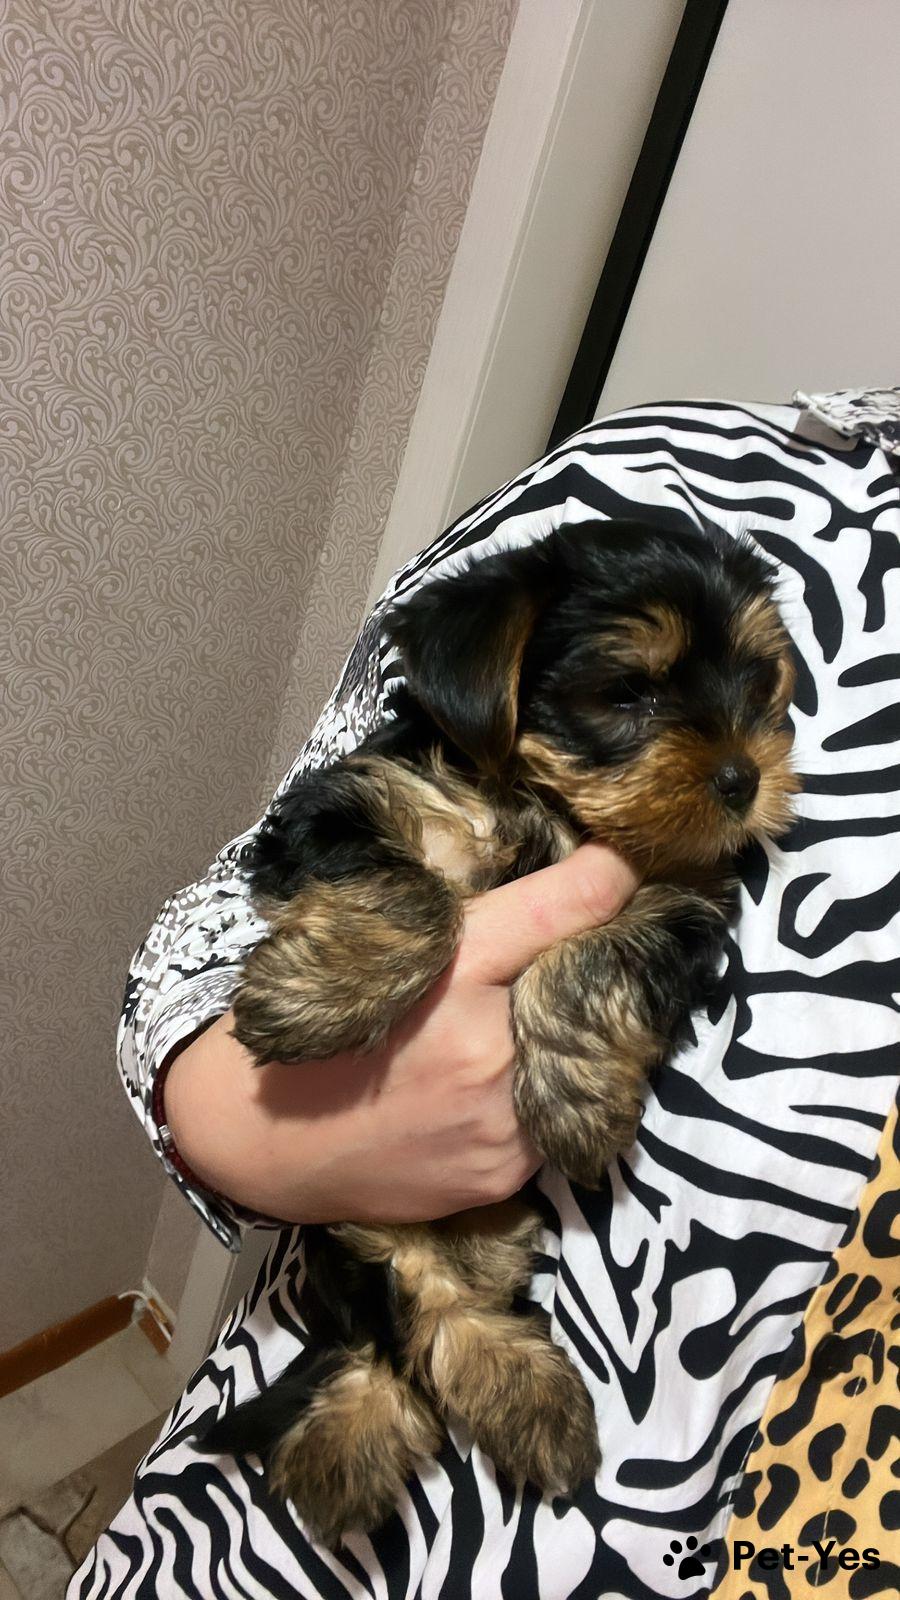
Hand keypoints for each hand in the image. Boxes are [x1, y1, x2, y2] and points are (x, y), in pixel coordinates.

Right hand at [162, 844, 638, 1224]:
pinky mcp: (504, 1173)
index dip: (612, 872)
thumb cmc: (316, 1027)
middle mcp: (489, 1043)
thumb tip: (558, 874)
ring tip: (530, 1023)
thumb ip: (471, 916)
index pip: (568, 903)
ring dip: (575, 1033)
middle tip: (592, 942)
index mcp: (454, 967)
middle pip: (593, 981)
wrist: (258, 1138)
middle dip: (598, 959)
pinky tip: (501, 1085)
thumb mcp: (377, 944)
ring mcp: (502, 1117)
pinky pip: (557, 1117)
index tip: (628, 859)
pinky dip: (544, 1094)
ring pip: (587, 1056)